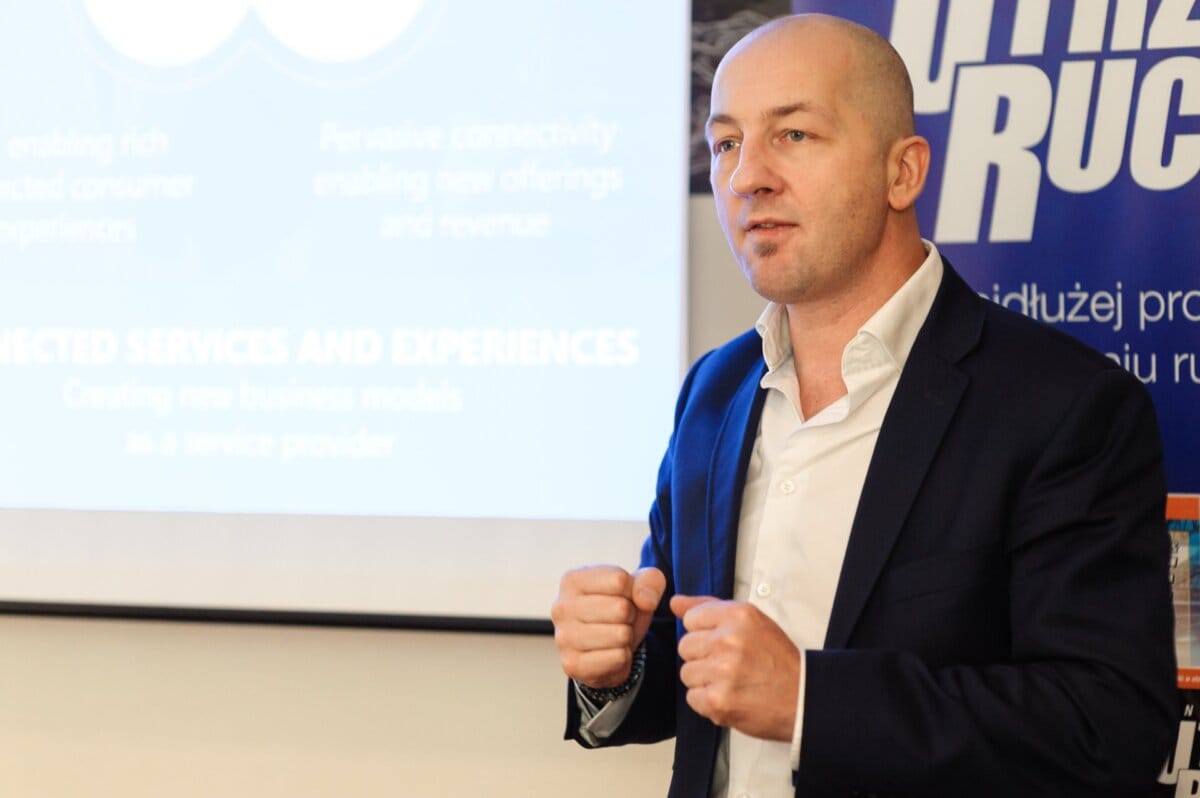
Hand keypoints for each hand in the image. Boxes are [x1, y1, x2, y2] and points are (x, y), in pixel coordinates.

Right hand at [551, 565, 665, 687]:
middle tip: (618, 620)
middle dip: (630, 616)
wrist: (606, 648)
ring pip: (621, 635)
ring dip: (626, 637)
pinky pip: (618, 658)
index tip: (621, 598)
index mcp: (572, 580)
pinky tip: (609, 652)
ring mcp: (563, 637)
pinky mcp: (572, 664)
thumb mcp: (638, 588)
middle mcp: (561, 607)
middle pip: (621, 608)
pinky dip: (622, 657)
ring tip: (614, 635)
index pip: (620, 580)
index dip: (632, 592)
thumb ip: (650, 581)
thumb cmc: (617, 610)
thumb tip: (645, 600)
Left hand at [671, 595, 799, 741]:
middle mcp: (728, 640)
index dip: (704, 633)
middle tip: (728, 665)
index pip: (691, 618)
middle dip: (702, 657)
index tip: (722, 643)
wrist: (802, 698)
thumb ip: (710, 608)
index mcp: (738, 615)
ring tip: (730, 682)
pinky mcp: (717, 701)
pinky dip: (707, 701)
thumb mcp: (751, 621)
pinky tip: (729, 697)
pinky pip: (692, 697)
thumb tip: (675, 603)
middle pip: (685, 646)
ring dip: (704, 680)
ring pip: (686, 673)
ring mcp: (722, 671)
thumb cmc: (777, 659)